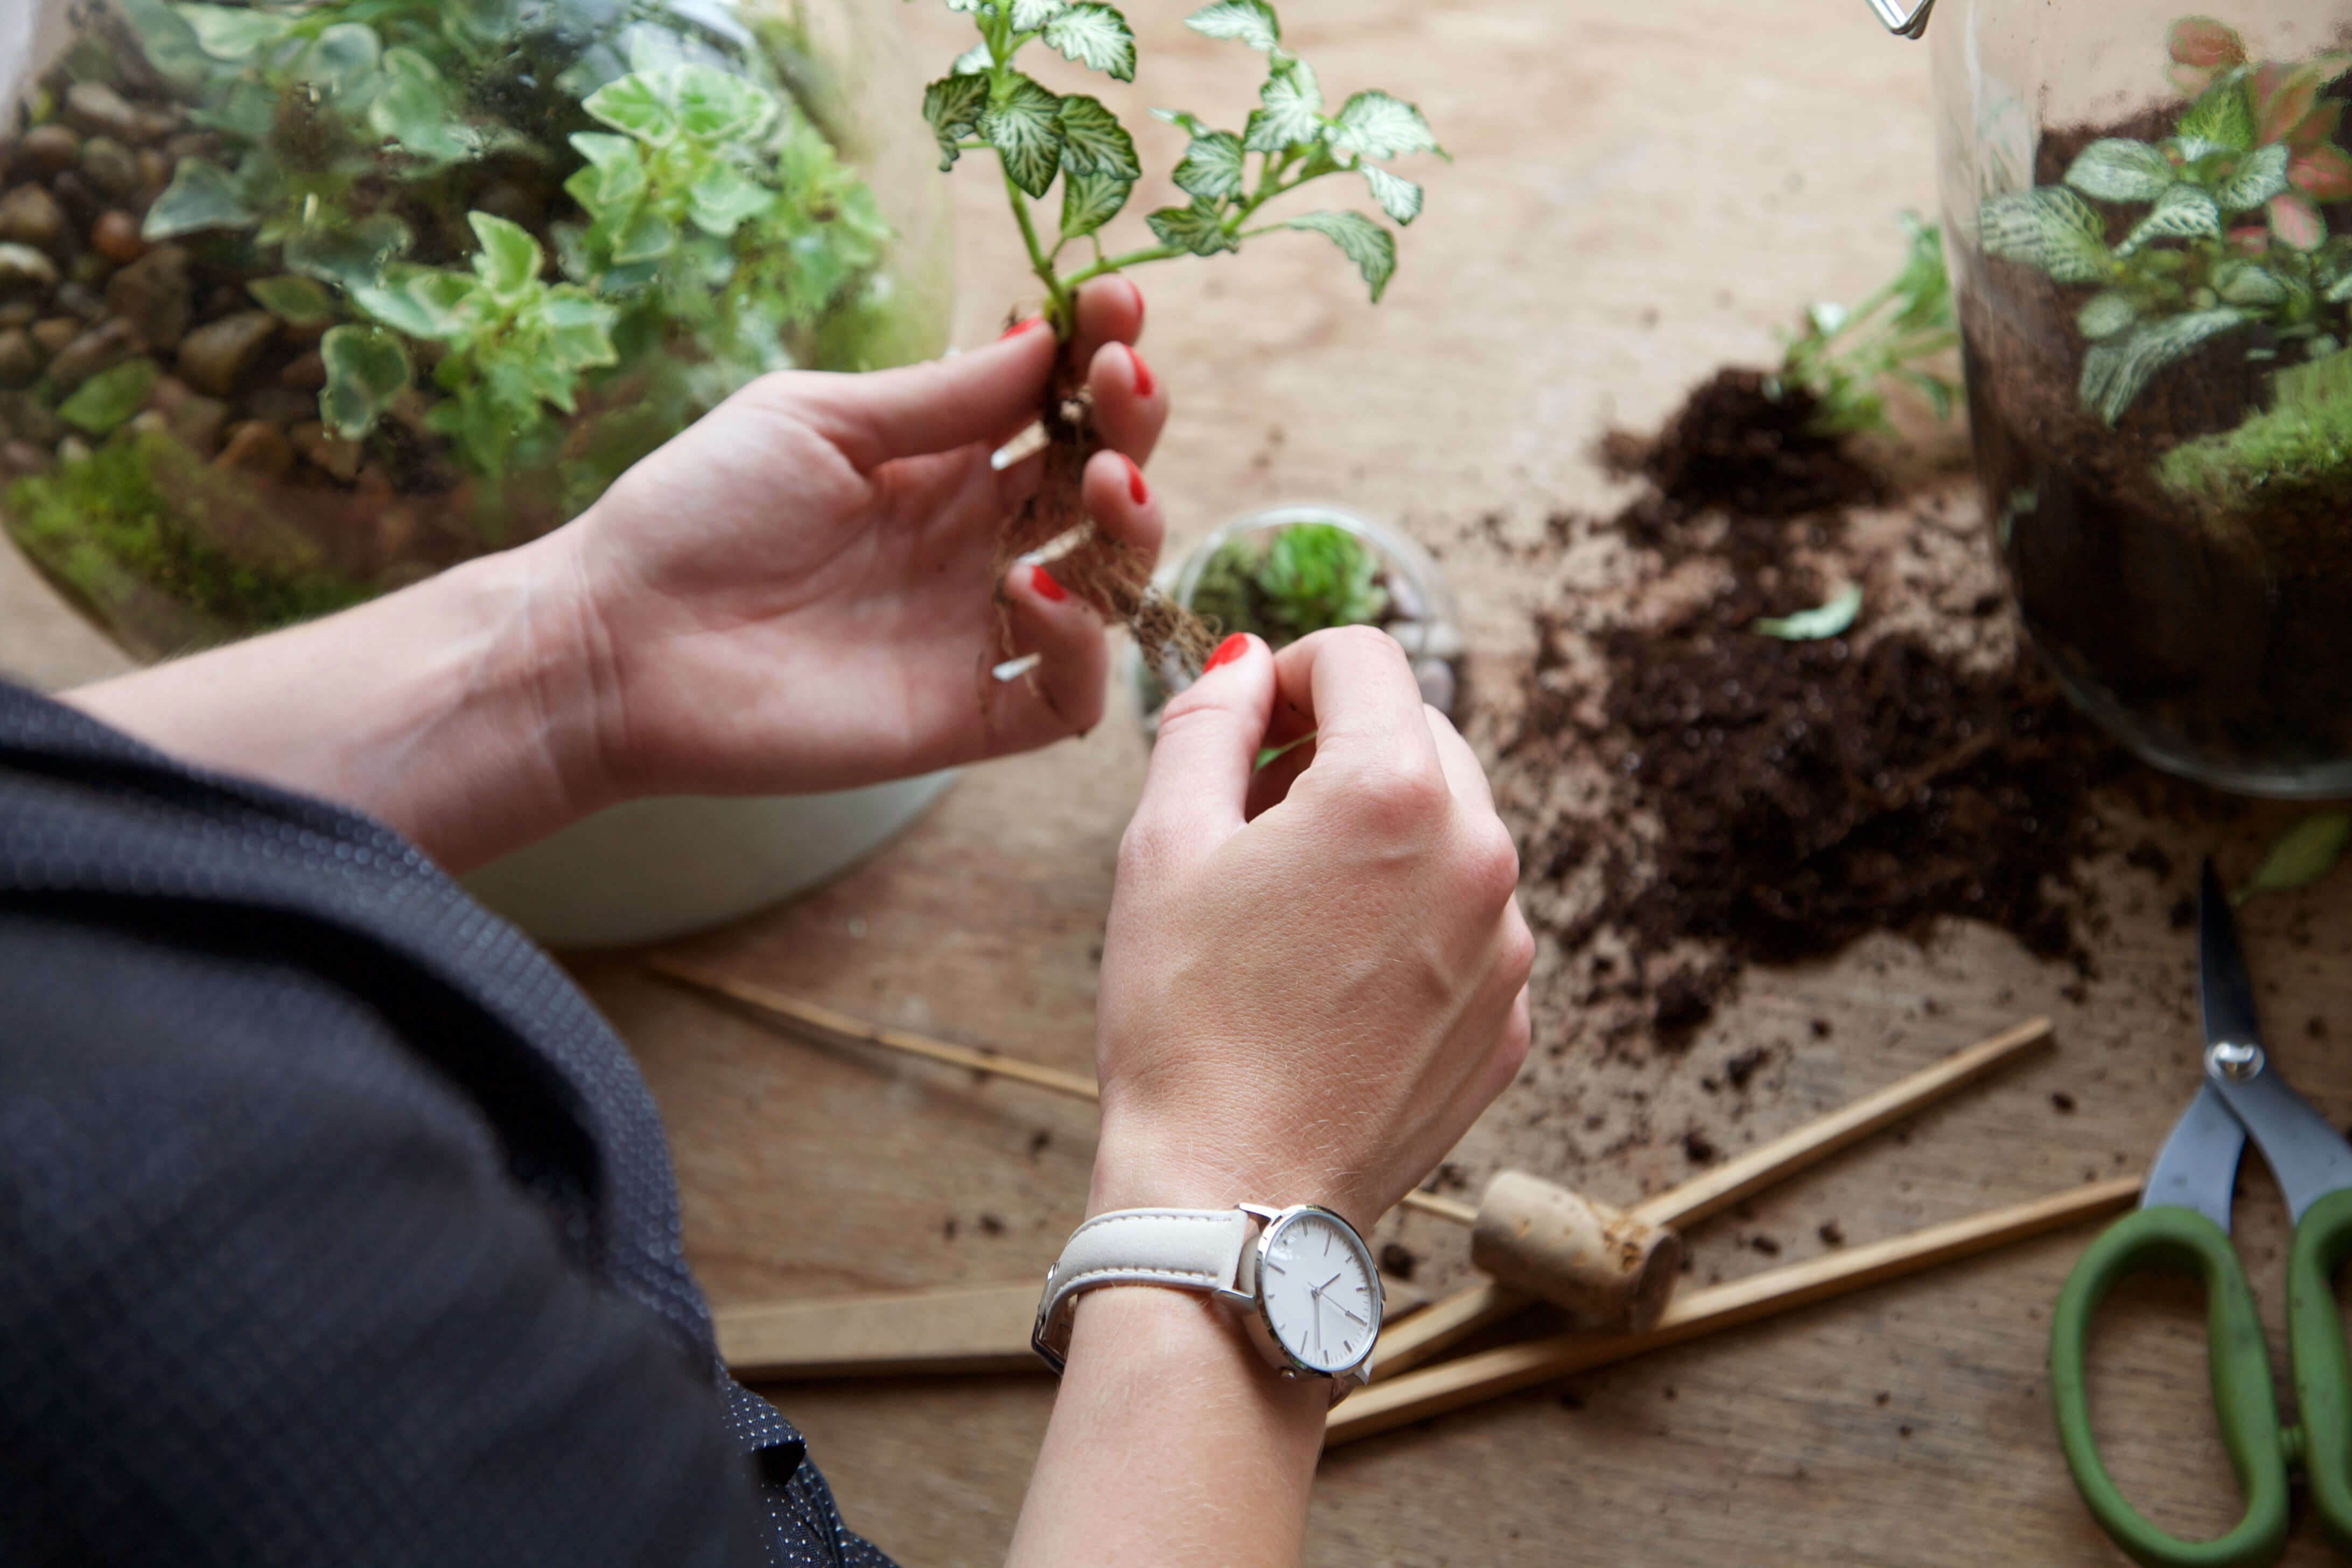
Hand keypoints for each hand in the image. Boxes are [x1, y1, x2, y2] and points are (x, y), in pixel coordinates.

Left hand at [550, 276, 1164, 801]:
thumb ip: (937, 397)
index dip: (1097, 354)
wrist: (615, 641)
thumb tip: (1046, 337)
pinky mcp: (963, 716)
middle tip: (1121, 383)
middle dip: (1132, 424)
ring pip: (1108, 587)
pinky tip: (1026, 593)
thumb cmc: (695, 511)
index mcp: (938, 465)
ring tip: (1099, 480)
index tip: (1112, 302)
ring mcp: (974, 631)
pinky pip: (1067, 697)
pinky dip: (1079, 646)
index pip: (1054, 406)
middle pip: (1098, 486)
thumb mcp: (816, 420)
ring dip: (1129, 527)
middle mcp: (972, 545)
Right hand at [1088, 627, 1534, 1231]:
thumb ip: (1206, 723)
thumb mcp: (1161, 846)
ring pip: (1450, 830)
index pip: (1364, 658)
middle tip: (1253, 812)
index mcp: (1394, 791)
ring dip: (1377, 834)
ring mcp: (1507, 945)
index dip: (1290, 670)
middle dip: (1337, 747)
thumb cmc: (1185, 1021)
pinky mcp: (1510, 1020)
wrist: (1234, 1198)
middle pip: (1418, 735)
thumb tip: (1241, 660)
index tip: (1247, 720)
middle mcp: (1479, 854)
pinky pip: (1468, 924)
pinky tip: (1333, 976)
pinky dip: (1409, 920)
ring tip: (1290, 905)